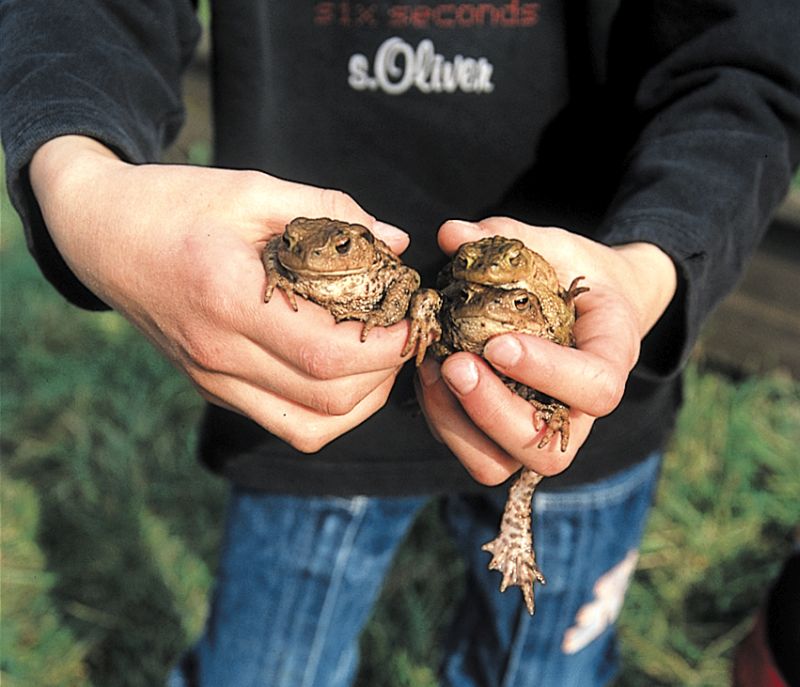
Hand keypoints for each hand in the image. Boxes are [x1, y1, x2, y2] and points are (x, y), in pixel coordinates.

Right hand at [30, 136, 413, 451]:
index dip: (386, 345)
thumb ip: (327, 211)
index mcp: (226, 296)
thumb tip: (395, 241)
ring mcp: (213, 378)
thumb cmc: (174, 205)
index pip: (326, 353)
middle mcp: (218, 352)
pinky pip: (285, 422)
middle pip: (329, 398)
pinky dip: (329, 410)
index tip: (411, 316)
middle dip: (385, 371)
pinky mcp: (214, 387)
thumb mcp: (251, 189)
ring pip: (312, 426)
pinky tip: (343, 371)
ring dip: (362, 399)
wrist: (102, 235)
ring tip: (380, 355)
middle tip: (403, 331)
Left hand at [415, 217, 677, 483]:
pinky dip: (442, 420)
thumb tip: (451, 233)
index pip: (596, 388)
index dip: (547, 373)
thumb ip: (509, 237)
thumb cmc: (572, 273)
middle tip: (456, 363)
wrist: (584, 303)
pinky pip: (472, 452)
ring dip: (459, 424)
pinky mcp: (502, 435)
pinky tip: (427, 375)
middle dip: (493, 410)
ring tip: (434, 370)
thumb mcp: (554, 246)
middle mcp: (580, 412)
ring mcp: (540, 430)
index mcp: (611, 358)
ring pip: (503, 465)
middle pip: (548, 452)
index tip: (499, 343)